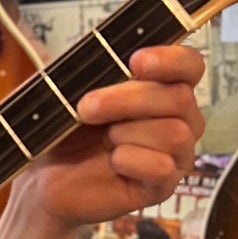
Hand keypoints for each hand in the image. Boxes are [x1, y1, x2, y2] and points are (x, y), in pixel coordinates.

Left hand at [20, 45, 205, 227]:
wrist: (47, 178)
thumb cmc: (67, 131)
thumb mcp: (73, 92)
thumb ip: (91, 68)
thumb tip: (91, 52)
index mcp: (163, 88)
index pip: (190, 65)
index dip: (171, 60)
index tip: (136, 61)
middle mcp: (180, 120)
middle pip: (180, 98)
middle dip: (128, 99)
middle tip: (87, 107)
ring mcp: (175, 155)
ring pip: (174, 133)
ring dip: (127, 132)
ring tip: (105, 139)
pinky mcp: (162, 186)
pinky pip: (161, 167)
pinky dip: (129, 161)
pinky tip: (113, 162)